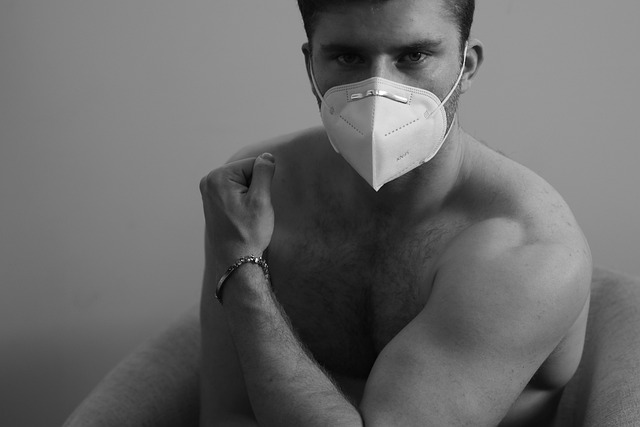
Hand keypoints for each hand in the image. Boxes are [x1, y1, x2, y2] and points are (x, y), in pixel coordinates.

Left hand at [199, 153, 275, 270]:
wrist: (236, 260)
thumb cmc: (248, 233)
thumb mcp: (261, 201)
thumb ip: (263, 173)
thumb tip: (267, 156)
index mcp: (218, 177)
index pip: (253, 164)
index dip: (263, 182)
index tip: (257, 203)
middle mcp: (209, 181)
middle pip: (246, 172)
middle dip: (256, 188)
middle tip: (252, 211)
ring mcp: (209, 191)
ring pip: (243, 182)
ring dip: (251, 196)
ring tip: (246, 215)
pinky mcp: (213, 201)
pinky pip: (236, 191)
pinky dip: (244, 201)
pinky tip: (241, 217)